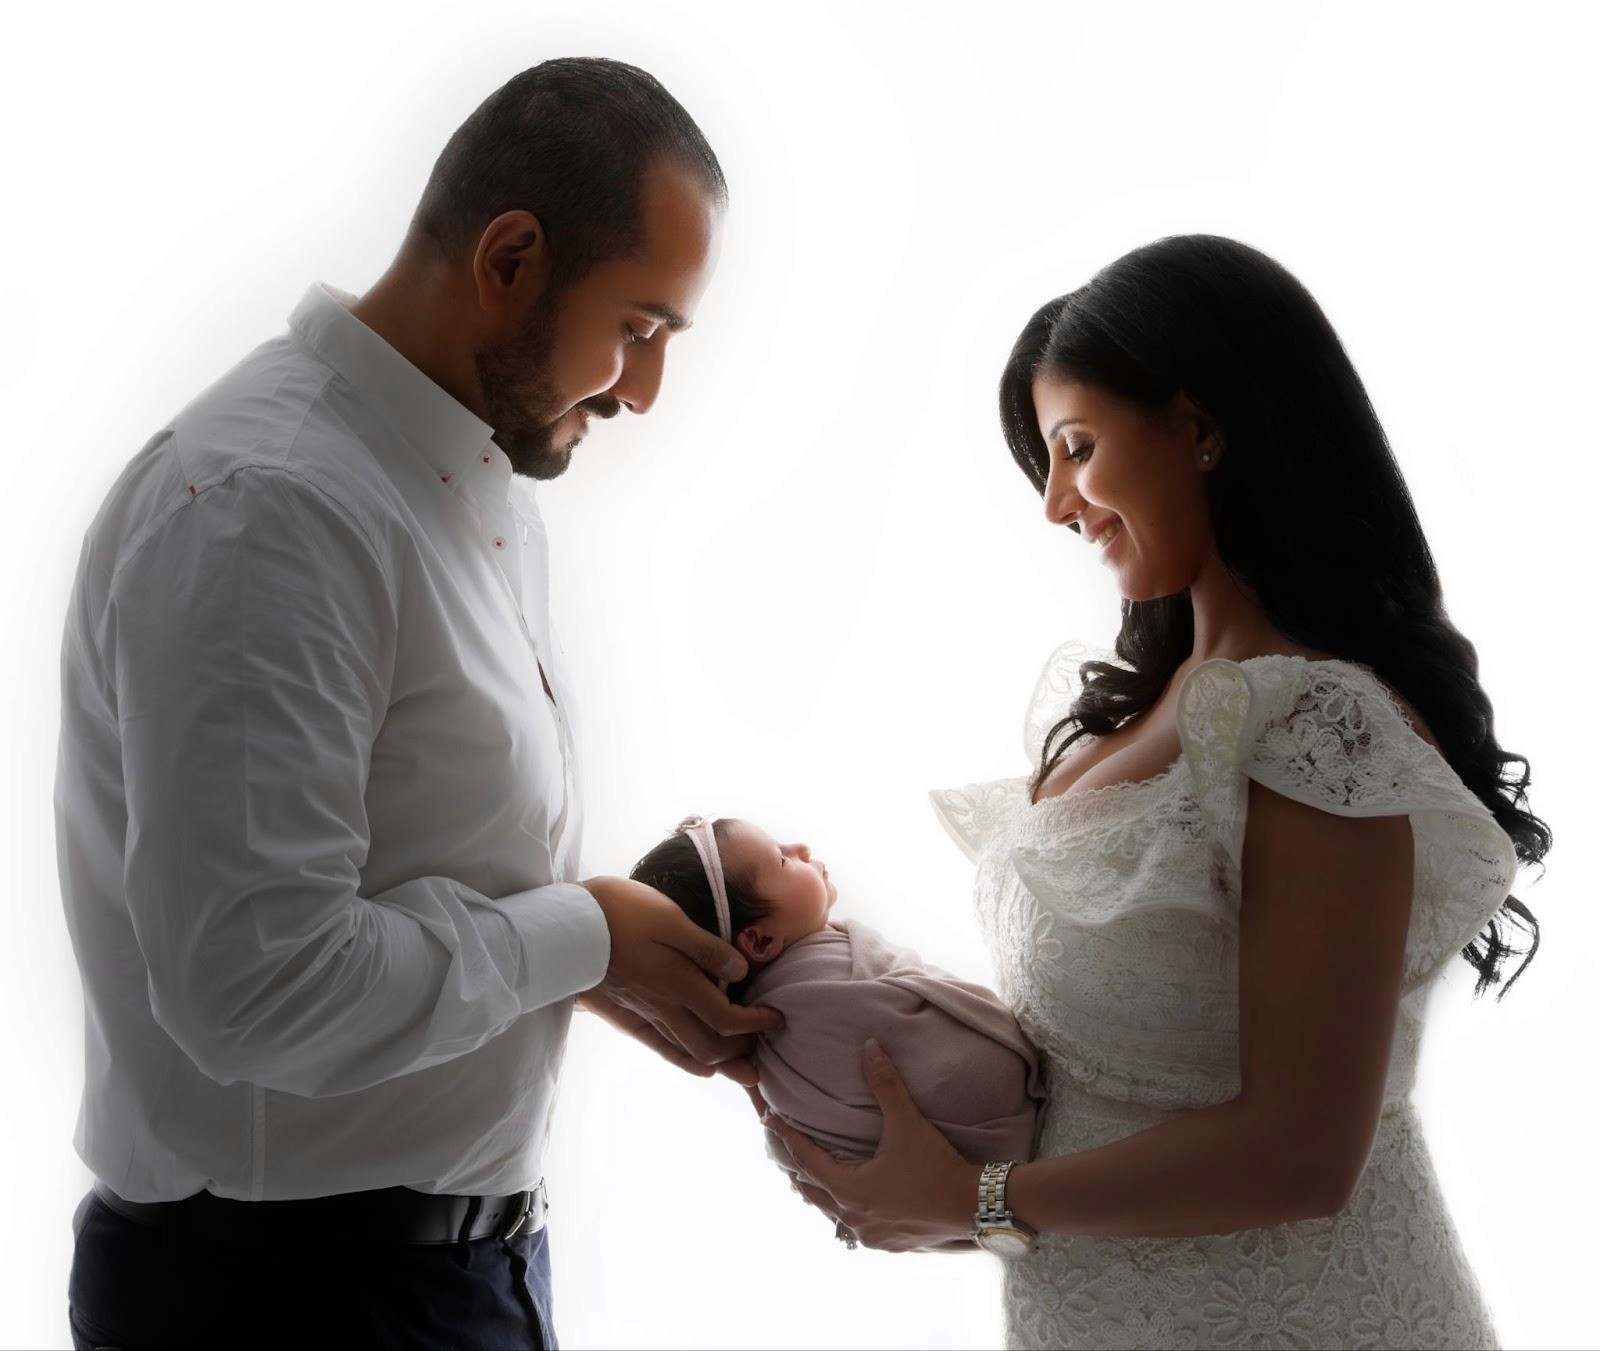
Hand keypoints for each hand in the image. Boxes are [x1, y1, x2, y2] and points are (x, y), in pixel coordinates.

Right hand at [581, 875, 781, 1084]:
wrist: (568, 928)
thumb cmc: (621, 913)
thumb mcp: (670, 919)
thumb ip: (707, 948)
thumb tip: (741, 971)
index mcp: (679, 983)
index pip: (728, 1018)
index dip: (757, 1023)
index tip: (777, 1017)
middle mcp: (665, 1008)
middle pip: (713, 1046)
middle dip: (744, 1049)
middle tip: (765, 1042)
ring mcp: (645, 1016)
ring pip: (691, 1053)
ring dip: (723, 1063)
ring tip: (746, 1067)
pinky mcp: (627, 1018)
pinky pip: (662, 1050)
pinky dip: (688, 1062)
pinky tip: (703, 1067)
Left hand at [764, 1039, 979, 1252]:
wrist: (973, 1206)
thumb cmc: (935, 1165)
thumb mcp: (906, 1122)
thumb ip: (885, 1084)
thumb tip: (869, 1045)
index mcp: (849, 1188)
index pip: (806, 1158)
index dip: (787, 1136)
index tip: (769, 1120)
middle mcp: (853, 1217)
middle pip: (813, 1191)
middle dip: (797, 1169)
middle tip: (783, 1151)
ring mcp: (870, 1236)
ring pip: (832, 1213)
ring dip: (820, 1194)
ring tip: (806, 1182)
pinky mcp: (888, 1245)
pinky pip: (855, 1228)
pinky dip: (845, 1212)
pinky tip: (850, 1209)